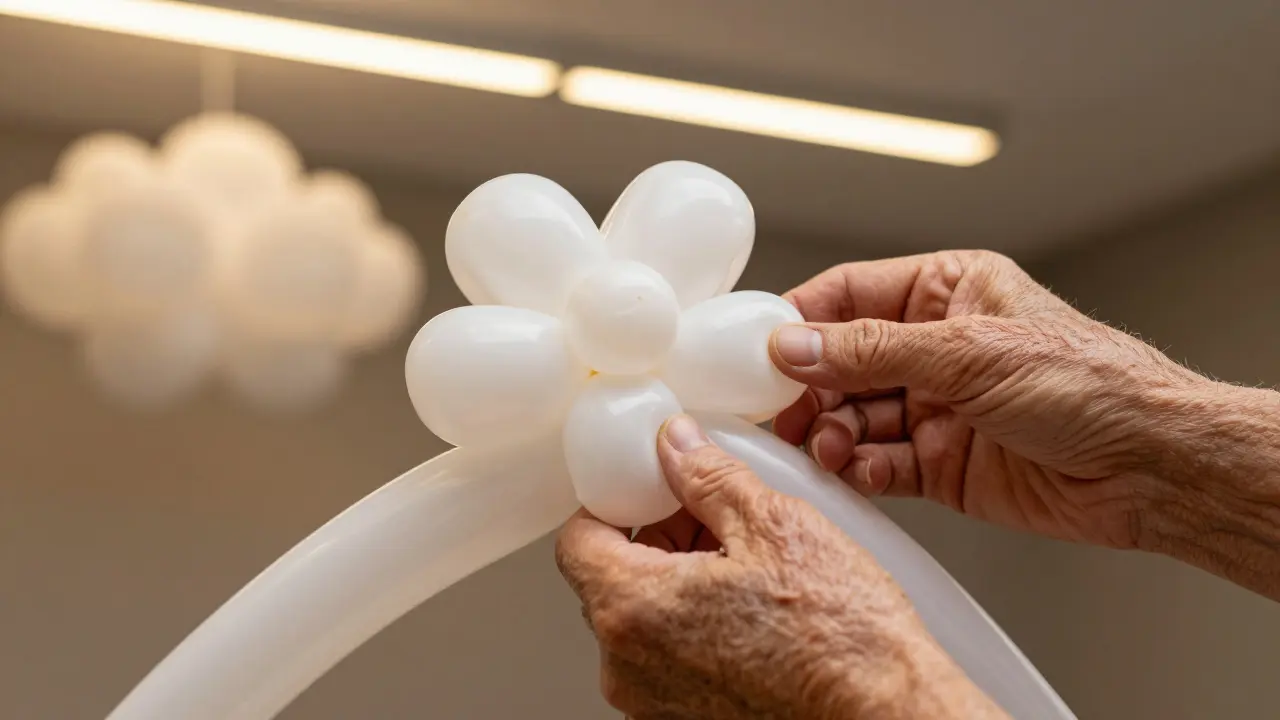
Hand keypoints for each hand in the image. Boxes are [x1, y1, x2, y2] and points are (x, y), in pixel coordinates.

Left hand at [555, 414, 1005, 719]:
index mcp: (632, 609)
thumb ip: (707, 477)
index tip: (646, 490)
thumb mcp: (772, 525)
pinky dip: (696, 627)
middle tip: (711, 519)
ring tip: (744, 566)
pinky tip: (752, 610)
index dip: (611, 504)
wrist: (887, 712)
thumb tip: (676, 446)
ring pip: (642, 620)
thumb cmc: (840, 638)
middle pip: (609, 580)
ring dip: (678, 584)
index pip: (576, 541)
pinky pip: (670, 658)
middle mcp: (628, 665)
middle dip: (655, 540)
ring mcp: (654, 701)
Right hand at [768, 251, 1279, 597]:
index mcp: (946, 291)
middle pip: (840, 361)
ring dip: (831, 433)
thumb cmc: (1090, 384)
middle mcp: (936, 347)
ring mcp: (936, 406)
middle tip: (777, 412)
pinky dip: (860, 469)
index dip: (799, 320)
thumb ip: (871, 351)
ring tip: (826, 447)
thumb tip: (792, 345)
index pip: (849, 295)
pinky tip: (856, 471)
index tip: (754, 347)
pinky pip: (879, 462)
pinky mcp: (941, 463)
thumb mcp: (969, 353)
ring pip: (853, 416)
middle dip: (807, 388)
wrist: (1149, 467)